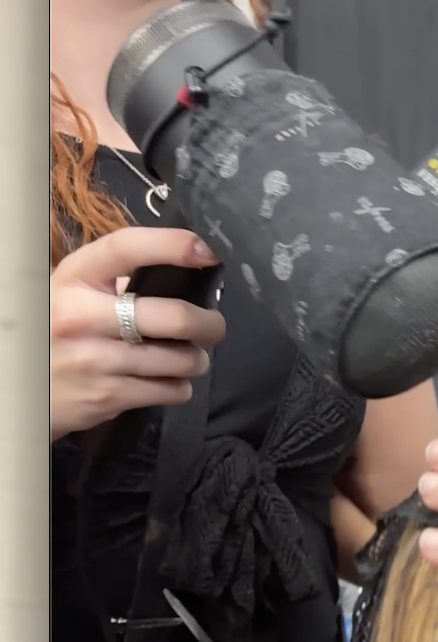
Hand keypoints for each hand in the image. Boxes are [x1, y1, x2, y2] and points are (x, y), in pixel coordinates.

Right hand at [51, 227, 225, 440]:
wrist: (17, 387)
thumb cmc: (53, 331)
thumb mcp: (69, 293)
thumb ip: (113, 281)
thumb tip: (177, 273)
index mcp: (74, 279)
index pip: (125, 249)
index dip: (170, 245)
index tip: (205, 250)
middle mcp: (82, 316)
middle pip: (172, 317)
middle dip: (208, 324)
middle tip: (214, 326)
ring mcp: (94, 359)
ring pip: (177, 359)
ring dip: (195, 360)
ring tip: (192, 358)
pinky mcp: (106, 396)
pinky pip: (166, 390)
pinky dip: (178, 387)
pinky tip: (171, 381)